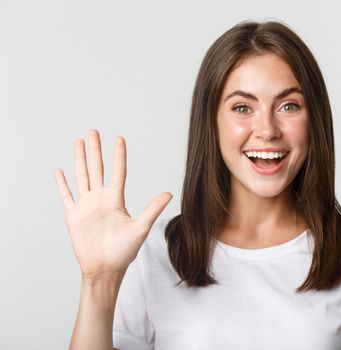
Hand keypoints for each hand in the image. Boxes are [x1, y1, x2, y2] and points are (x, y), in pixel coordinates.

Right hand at [54, 129, 171, 279]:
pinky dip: (62, 184)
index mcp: (116, 200)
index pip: (118, 172)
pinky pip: (66, 196)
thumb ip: (153, 209)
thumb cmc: (124, 251)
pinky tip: (60, 171)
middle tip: (93, 131)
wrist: (105, 268)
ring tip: (79, 143)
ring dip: (79, 160)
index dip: (118, 155)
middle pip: (97, 168)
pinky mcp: (74, 216)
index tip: (119, 138)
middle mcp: (101, 199)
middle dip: (95, 150)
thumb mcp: (141, 227)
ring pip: (82, 177)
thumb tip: (169, 193)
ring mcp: (86, 206)